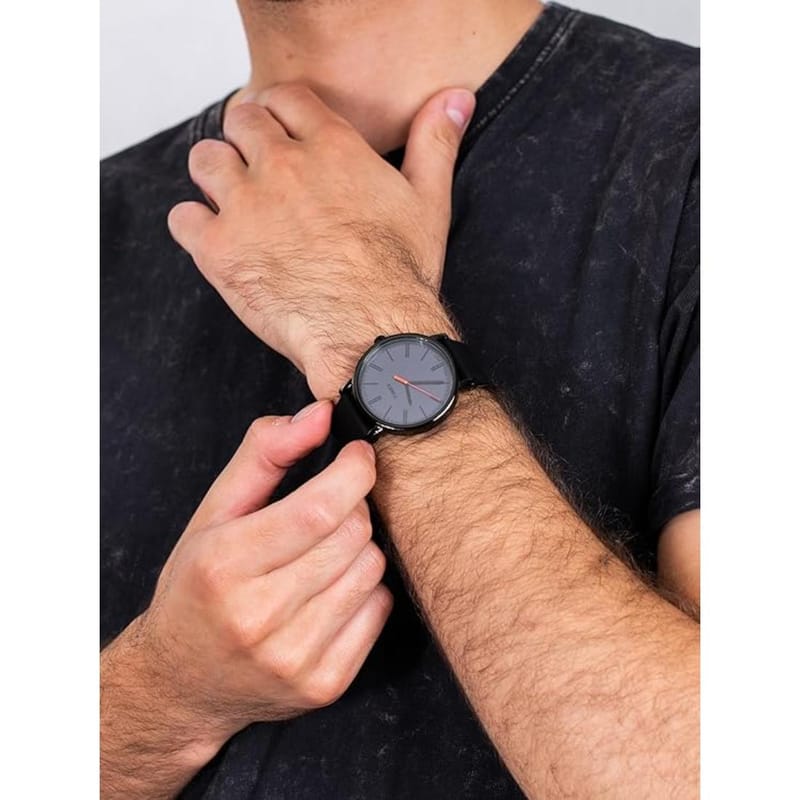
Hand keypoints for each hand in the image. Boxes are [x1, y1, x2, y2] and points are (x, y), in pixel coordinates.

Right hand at [105, 400, 391, 756]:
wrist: (182, 682)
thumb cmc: (197, 587)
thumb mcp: (213, 512)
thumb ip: (265, 453)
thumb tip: (320, 414)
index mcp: (225, 565)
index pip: (318, 509)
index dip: (353, 472)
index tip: (358, 456)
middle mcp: (259, 617)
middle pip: (353, 536)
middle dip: (353, 508)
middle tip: (328, 509)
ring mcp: (295, 657)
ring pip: (371, 570)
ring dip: (359, 548)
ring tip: (323, 553)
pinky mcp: (324, 684)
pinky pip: (379, 610)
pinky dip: (366, 590)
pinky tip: (332, 589)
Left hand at [167, 83, 472, 397]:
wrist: (372, 333)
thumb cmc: (401, 274)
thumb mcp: (429, 201)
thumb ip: (436, 142)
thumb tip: (456, 98)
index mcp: (331, 147)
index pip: (285, 97)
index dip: (280, 111)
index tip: (281, 130)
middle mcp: (282, 166)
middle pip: (240, 121)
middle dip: (247, 138)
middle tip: (259, 169)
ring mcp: (246, 207)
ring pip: (205, 160)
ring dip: (216, 174)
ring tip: (235, 201)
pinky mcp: (220, 250)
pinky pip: (182, 219)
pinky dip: (194, 226)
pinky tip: (218, 240)